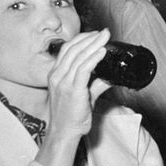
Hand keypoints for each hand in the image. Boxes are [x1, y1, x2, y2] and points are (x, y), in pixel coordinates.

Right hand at [41, 30, 110, 165]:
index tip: (95, 34)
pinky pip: (83, 69)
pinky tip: (102, 51)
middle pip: (73, 49)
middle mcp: (57, 76)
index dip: (81, 39)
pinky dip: (93, 58)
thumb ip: (95, 85)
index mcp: (56, 74)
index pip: (67, 50)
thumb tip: (109, 78)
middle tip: (104, 32)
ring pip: (79, 57)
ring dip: (94, 44)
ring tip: (105, 37)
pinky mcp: (72, 89)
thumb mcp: (83, 96)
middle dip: (90, 38)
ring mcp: (63, 82)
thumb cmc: (71, 116)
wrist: (64, 132)